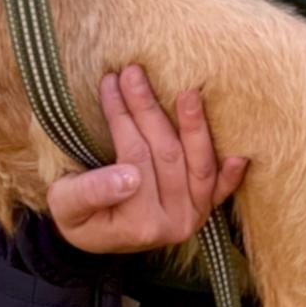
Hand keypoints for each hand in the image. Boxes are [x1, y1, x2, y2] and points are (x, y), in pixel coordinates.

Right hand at [47, 64, 247, 256]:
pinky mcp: (205, 208)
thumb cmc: (76, 215)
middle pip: (167, 154)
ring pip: (199, 163)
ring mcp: (194, 215)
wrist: (96, 234)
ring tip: (187, 90)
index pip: (134, 157)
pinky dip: (231, 171)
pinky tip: (239, 151)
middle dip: (148, 108)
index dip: (122, 117)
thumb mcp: (66, 205)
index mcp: (139, 224)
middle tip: (133, 72)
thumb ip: (91, 192)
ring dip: (193, 123)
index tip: (109, 82)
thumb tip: (127, 177)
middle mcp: (173, 223)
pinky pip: (222, 188)